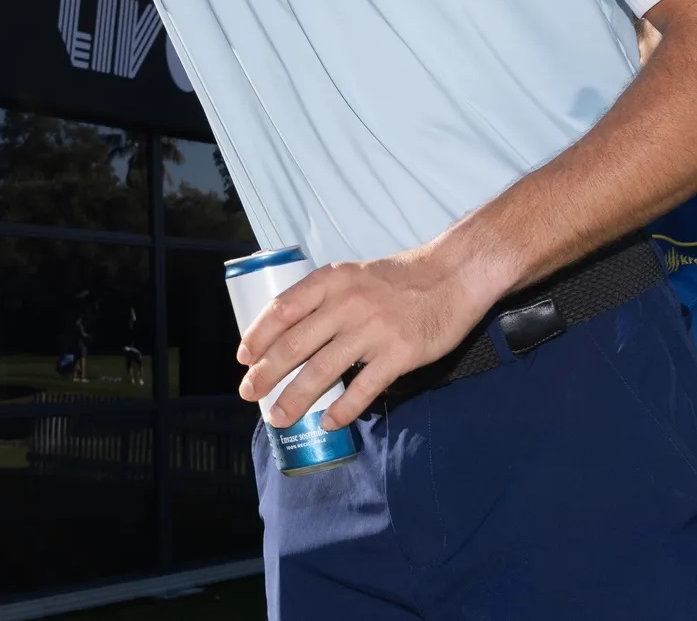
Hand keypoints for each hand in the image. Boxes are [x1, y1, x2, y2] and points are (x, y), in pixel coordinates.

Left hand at [235, 243, 503, 429]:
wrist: (452, 276)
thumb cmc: (399, 279)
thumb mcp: (353, 274)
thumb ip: (325, 299)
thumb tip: (290, 334)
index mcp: (331, 280)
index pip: (282, 309)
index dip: (258, 335)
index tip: (244, 357)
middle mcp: (346, 304)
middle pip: (294, 345)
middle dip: (266, 374)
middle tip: (249, 393)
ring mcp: (372, 330)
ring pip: (321, 371)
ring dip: (295, 398)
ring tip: (279, 417)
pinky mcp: (398, 354)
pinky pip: (362, 389)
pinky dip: (342, 410)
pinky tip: (328, 422)